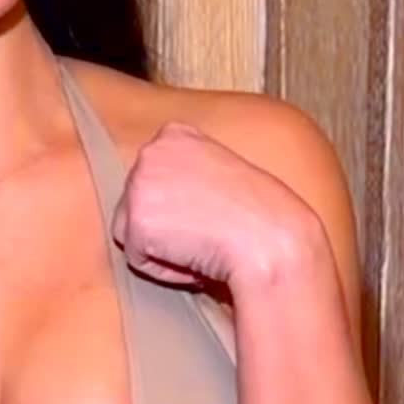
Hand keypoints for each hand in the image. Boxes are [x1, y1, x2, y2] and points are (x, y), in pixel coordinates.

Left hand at [109, 119, 311, 289]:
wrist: (271, 238)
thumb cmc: (259, 213)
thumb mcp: (221, 170)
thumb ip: (188, 174)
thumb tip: (169, 200)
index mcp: (174, 134)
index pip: (154, 180)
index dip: (181, 205)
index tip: (210, 210)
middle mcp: (150, 152)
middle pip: (136, 205)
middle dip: (166, 225)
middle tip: (207, 231)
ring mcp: (139, 185)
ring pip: (132, 232)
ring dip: (162, 247)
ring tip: (202, 242)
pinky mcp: (135, 222)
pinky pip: (138, 259)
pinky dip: (164, 268)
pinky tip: (195, 255)